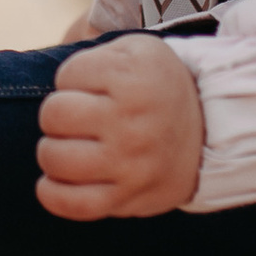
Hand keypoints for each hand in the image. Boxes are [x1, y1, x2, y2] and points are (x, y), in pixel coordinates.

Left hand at [35, 34, 203, 220]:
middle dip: (58, 114)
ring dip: (53, 150)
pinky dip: (52, 192)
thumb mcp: (137, 51)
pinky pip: (72, 203)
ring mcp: (130, 164)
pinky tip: (56, 180)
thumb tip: (46, 82)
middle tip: (78, 119)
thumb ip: (94, 55)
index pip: (66, 75)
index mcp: (135, 78)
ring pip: (55, 158)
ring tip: (71, 146)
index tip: (94, 87)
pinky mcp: (127, 197)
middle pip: (54, 115)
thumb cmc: (158, 88)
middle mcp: (133, 122)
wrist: (209, 134)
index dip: (73, 80)